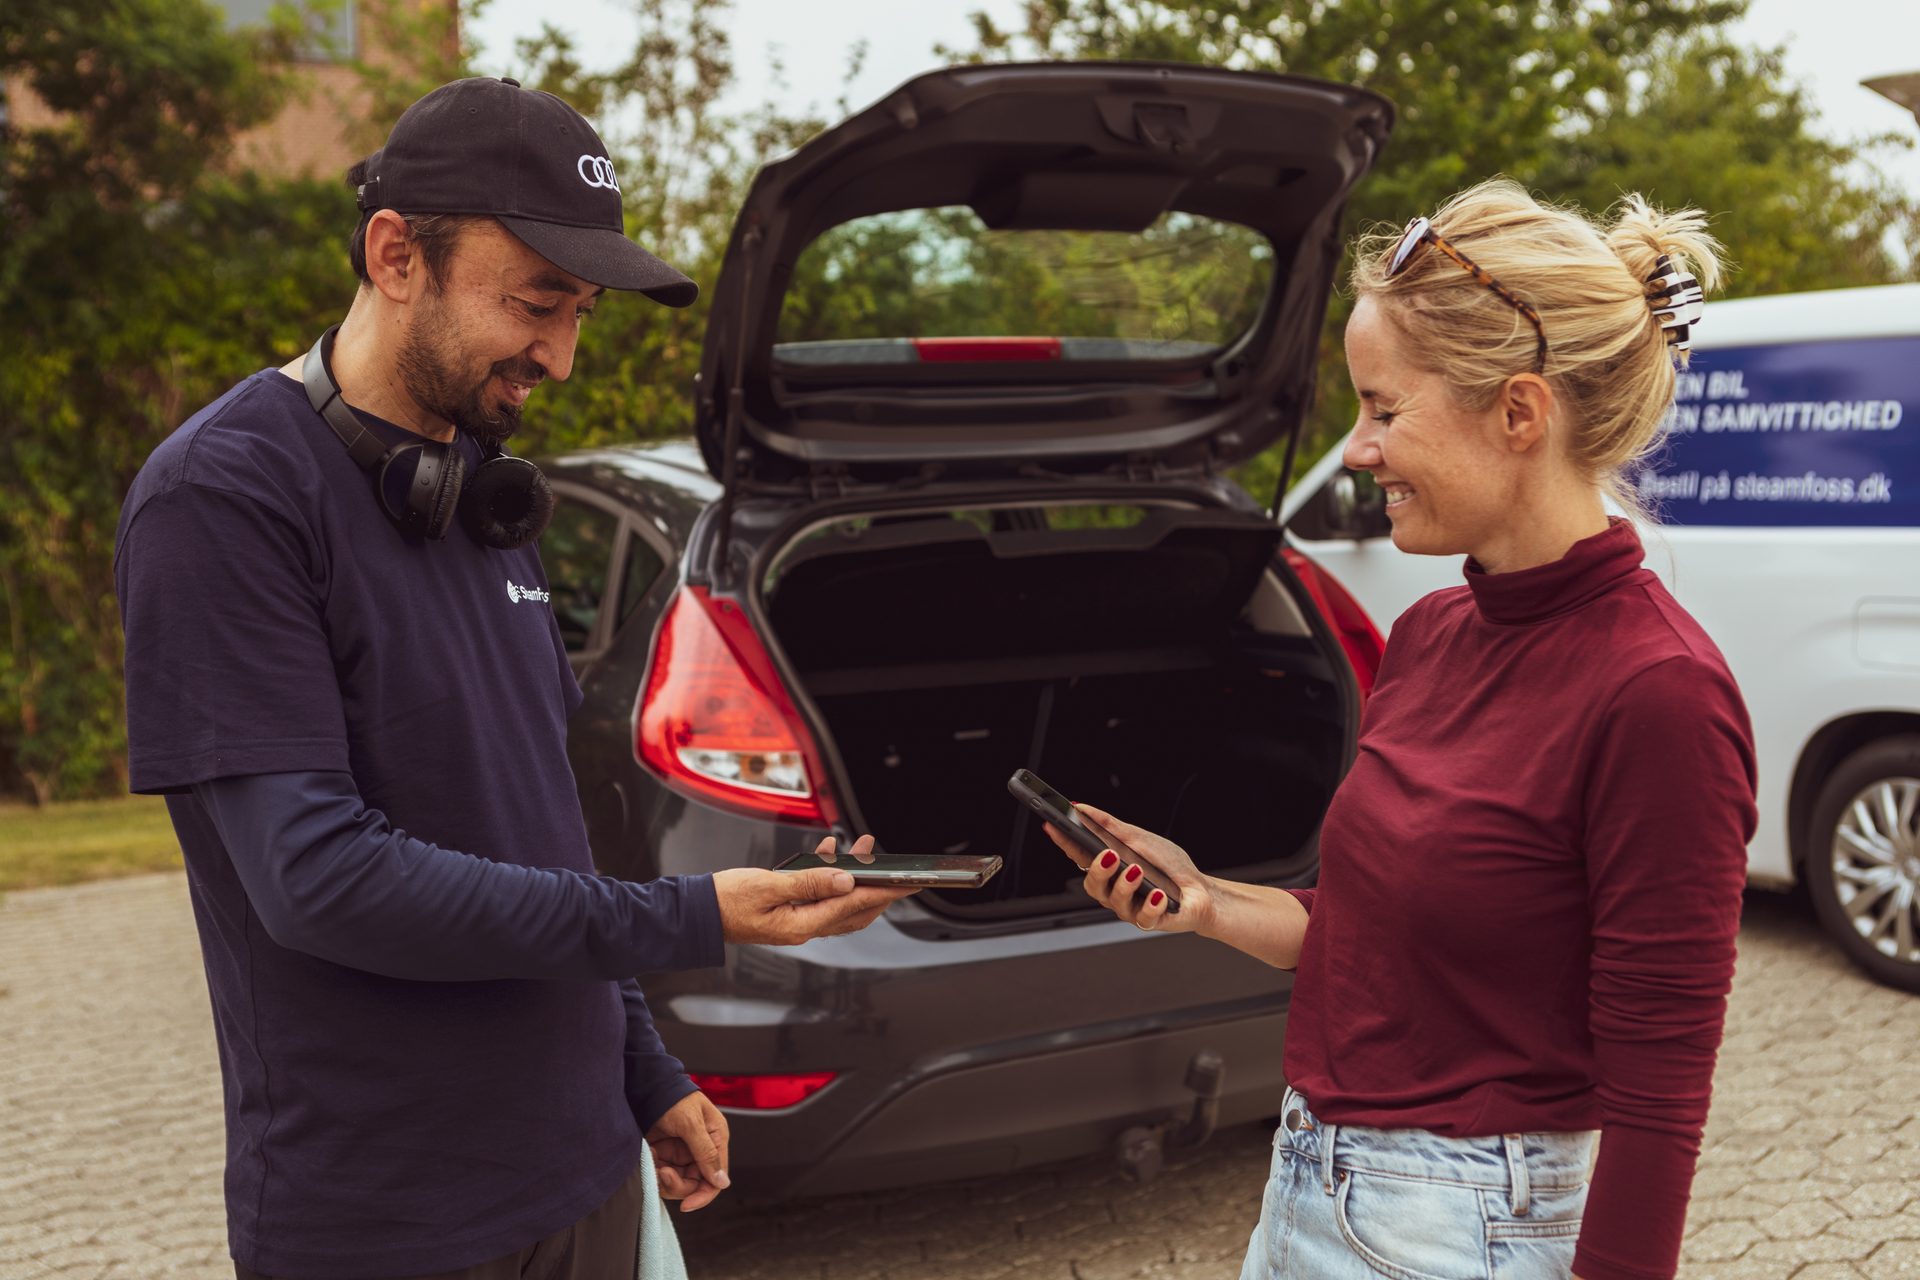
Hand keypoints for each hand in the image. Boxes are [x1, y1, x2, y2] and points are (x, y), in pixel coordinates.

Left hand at [647, 1091, 729, 1211]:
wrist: (648, 1087)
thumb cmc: (674, 1099)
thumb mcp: (691, 1124)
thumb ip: (706, 1153)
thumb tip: (722, 1182)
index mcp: (715, 1140)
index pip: (716, 1178)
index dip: (703, 1195)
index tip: (686, 1205)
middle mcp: (701, 1150)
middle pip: (695, 1184)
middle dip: (677, 1184)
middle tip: (662, 1173)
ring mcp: (682, 1154)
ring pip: (677, 1183)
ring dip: (663, 1178)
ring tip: (654, 1159)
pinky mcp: (666, 1155)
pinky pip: (662, 1175)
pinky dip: (654, 1171)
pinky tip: (650, 1156)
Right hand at [712, 834, 917, 944]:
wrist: (697, 913)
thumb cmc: (725, 900)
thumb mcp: (768, 885)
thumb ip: (808, 883)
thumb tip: (845, 880)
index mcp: (800, 925)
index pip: (852, 906)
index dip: (882, 892)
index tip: (904, 883)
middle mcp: (804, 929)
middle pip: (854, 910)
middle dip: (877, 887)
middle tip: (894, 868)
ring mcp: (798, 924)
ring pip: (840, 903)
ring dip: (855, 879)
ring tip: (863, 851)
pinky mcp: (790, 914)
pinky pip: (822, 898)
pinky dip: (831, 878)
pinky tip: (830, 856)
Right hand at [1043, 802, 1216, 935]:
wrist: (1201, 890)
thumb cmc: (1170, 866)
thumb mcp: (1139, 838)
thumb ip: (1110, 826)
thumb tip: (1081, 808)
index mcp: (1110, 870)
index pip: (1080, 856)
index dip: (1064, 843)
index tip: (1053, 826)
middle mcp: (1115, 891)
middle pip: (1093, 885)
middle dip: (1098, 870)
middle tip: (1109, 854)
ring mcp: (1130, 908)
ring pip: (1114, 901)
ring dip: (1125, 884)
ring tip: (1137, 870)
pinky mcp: (1150, 921)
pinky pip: (1143, 917)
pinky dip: (1150, 904)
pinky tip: (1158, 894)